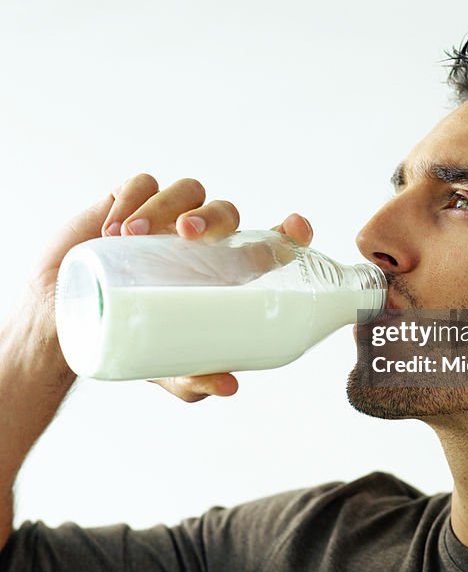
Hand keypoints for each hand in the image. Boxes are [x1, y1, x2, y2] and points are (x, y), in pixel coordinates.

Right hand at [25, 173, 313, 402]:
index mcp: (222, 271)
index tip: (297, 228)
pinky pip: (140, 185)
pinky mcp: (128, 204)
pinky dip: (132, 199)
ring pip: (187, 192)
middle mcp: (202, 241)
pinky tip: (115, 227)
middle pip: (226, 213)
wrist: (66, 322)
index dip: (289, 233)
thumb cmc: (129, 337)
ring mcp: (166, 218)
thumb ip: (194, 376)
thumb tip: (230, 386)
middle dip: (213, 217)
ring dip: (166, 204)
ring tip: (134, 233)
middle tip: (186, 234)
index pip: (267, 243)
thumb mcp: (163, 365)